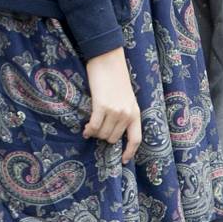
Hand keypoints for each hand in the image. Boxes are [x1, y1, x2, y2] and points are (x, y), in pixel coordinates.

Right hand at [83, 47, 141, 161]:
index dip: (129, 152)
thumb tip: (113, 131)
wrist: (108, 60)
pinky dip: (89, 130)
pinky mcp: (102, 107)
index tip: (123, 161)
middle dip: (104, 136)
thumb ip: (124, 114)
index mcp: (135, 112)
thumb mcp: (127, 98)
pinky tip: (86, 128)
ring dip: (95, 132)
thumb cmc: (115, 78)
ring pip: (103, 134)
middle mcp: (127, 114)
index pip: (136, 139)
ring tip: (92, 126)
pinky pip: (94, 127)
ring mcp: (115, 111)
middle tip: (98, 129)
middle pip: (113, 139)